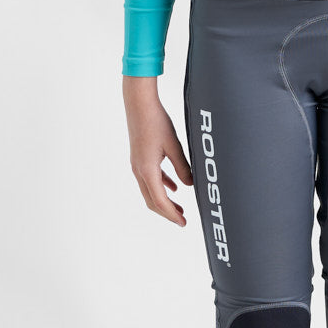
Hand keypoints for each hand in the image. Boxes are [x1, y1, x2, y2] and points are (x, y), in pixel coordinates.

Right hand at [122, 76, 194, 225]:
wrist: (139, 104)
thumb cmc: (156, 122)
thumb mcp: (174, 146)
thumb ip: (183, 167)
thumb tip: (190, 184)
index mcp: (147, 170)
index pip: (160, 201)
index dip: (172, 214)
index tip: (183, 222)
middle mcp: (139, 170)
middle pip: (152, 200)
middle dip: (167, 212)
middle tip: (183, 219)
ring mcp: (137, 164)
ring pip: (150, 191)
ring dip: (164, 201)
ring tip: (180, 207)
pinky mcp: (140, 158)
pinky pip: (150, 179)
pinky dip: (162, 187)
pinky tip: (174, 188)